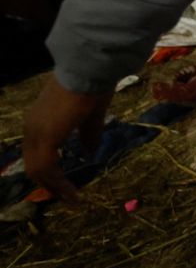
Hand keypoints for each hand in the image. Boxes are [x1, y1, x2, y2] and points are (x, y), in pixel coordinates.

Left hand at [22, 77, 112, 203]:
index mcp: (41, 122)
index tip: (68, 186)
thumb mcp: (91, 115)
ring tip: (72, 198)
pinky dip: (58, 182)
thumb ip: (88, 134)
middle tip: (69, 197)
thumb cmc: (92, 87)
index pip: (38, 154)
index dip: (51, 172)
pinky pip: (46, 167)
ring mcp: (36, 132)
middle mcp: (32, 129)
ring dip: (54, 186)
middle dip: (51, 184)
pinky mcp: (44, 137)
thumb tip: (89, 152)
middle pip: (34, 166)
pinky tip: (73, 191)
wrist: (89, 69)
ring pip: (37, 169)